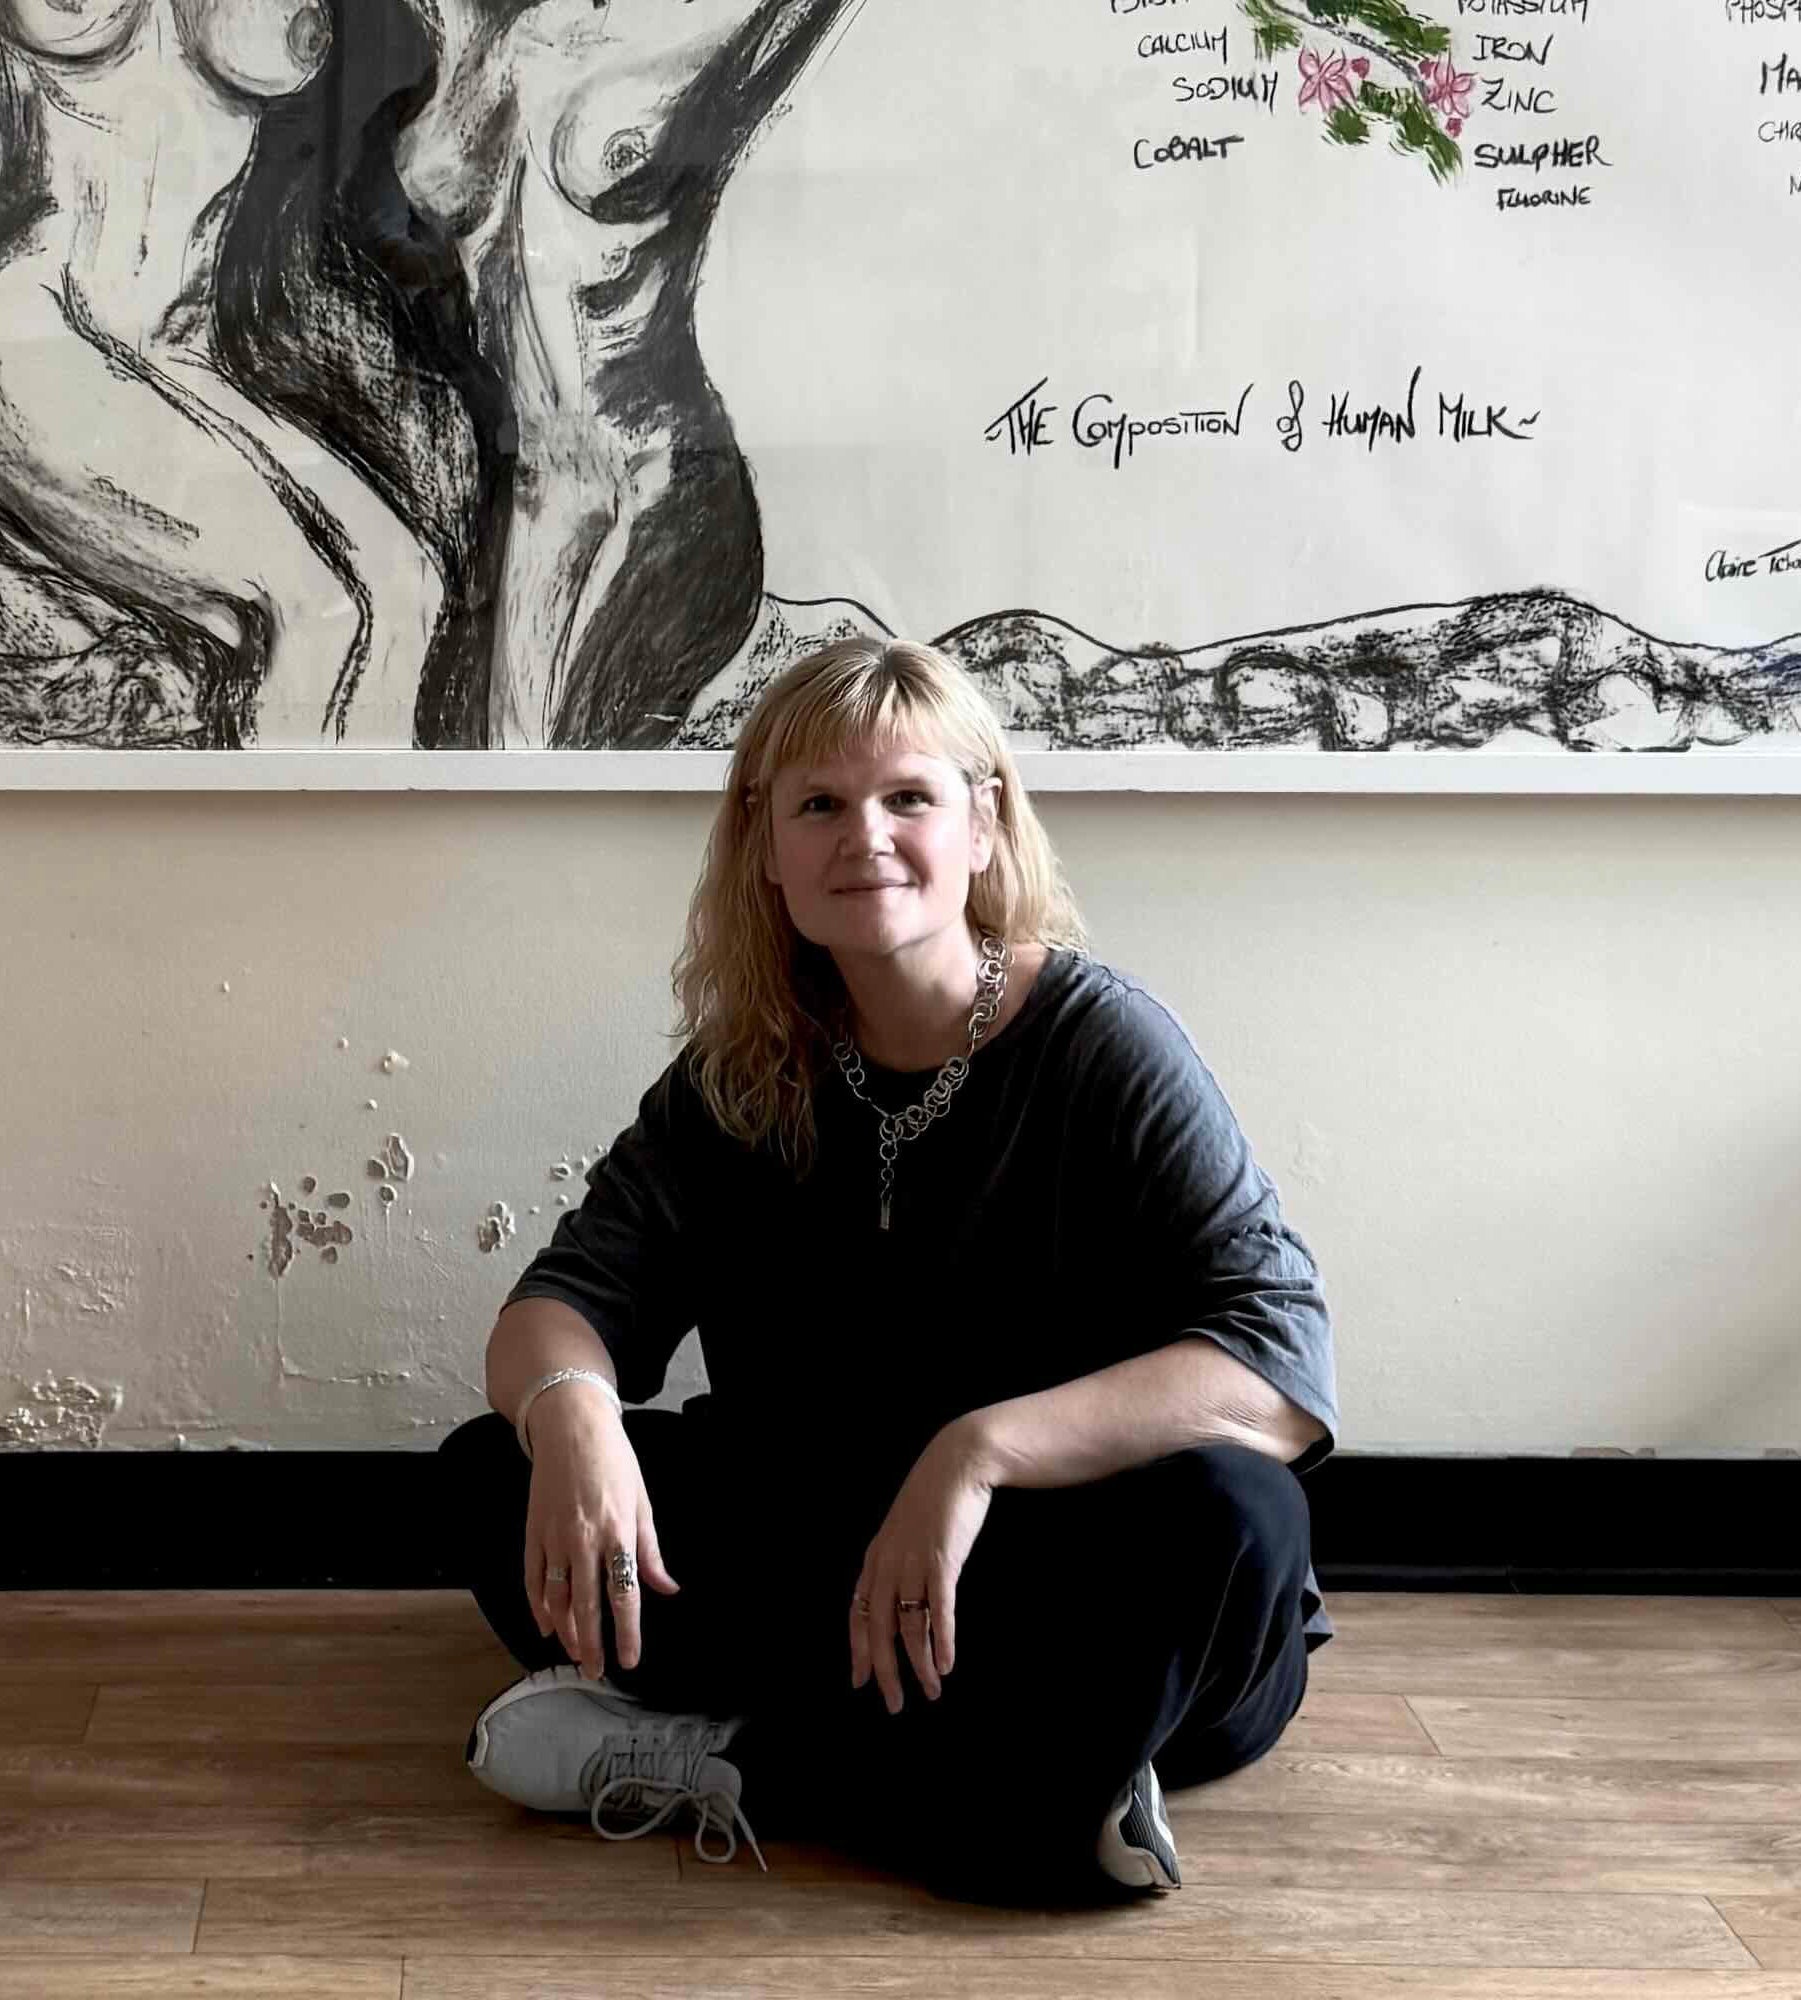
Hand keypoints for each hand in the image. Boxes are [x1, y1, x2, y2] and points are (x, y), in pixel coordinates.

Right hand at [523, 1386, 679, 1680]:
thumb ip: (651, 1551)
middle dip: (591, 1644)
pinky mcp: (534, 1532)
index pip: (624, 1595)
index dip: (627, 1633)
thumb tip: (667, 1588)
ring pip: (557, 1598)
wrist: (571, 1427)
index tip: (629, 1660)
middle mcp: (584, 1540)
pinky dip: (538, 1605)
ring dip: (565, 1631)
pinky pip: (533, 1578)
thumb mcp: (642, 1502)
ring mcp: (555, 1537)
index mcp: (618, 1532)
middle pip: (588, 1605)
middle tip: (595, 1672)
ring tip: (574, 1654)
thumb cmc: (614, 1462)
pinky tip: (546, 1625)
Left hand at [850, 1421, 996, 1715]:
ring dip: (919, 1664)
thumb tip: (901, 1593)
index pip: (857, 1613)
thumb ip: (899, 1560)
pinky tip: (946, 1664)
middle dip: (885, 1671)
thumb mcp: (906, 1530)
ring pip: (909, 1626)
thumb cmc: (936, 1497)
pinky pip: (938, 1610)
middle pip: (878, 1628)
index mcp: (876, 1557)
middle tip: (894, 1704)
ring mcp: (914, 1562)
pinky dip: (941, 1640)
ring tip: (931, 1691)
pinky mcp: (942, 1561)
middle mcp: (888, 1563)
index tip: (860, 1681)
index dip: (858, 1649)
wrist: (958, 1462)